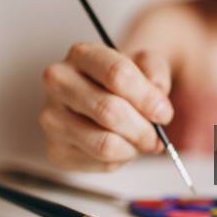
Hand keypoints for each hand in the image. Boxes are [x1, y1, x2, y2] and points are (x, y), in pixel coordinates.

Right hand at [40, 43, 172, 170]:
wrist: (100, 100)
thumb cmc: (124, 82)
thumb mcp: (145, 66)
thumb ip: (155, 72)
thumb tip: (157, 97)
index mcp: (81, 54)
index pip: (117, 74)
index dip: (147, 98)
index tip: (164, 113)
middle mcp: (58, 82)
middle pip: (109, 110)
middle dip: (143, 129)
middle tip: (157, 136)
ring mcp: (52, 117)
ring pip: (104, 143)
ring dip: (133, 147)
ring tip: (141, 141)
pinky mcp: (56, 149)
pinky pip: (100, 162)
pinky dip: (121, 159)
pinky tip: (122, 146)